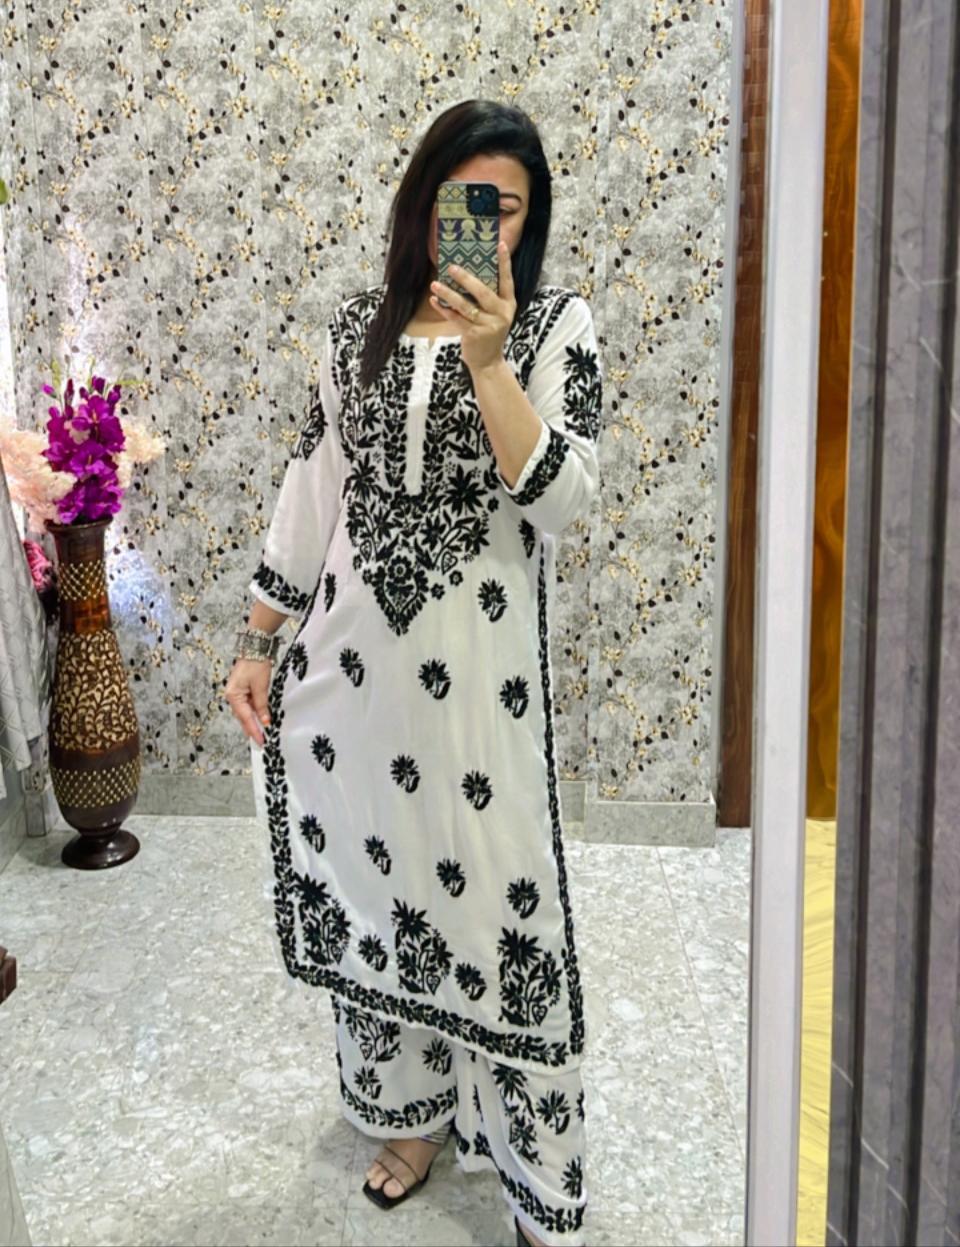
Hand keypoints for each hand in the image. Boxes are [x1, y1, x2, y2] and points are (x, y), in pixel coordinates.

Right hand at [224, 658, 272, 746]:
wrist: (255, 647)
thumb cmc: (256, 664)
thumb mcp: (261, 687)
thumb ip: (262, 706)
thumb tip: (264, 721)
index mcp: (233, 696)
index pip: (245, 718)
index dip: (254, 730)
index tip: (261, 741)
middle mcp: (232, 696)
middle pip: (243, 717)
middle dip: (252, 729)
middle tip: (261, 741)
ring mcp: (237, 693)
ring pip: (245, 712)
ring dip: (253, 722)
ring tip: (262, 733)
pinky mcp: (243, 689)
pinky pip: (248, 705)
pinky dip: (254, 712)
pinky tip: (260, 719)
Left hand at [430, 240, 516, 373]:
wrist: (488, 362)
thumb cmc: (488, 333)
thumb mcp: (495, 314)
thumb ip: (488, 297)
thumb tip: (466, 274)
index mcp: (508, 304)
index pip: (507, 279)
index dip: (505, 262)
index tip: (500, 243)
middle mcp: (501, 313)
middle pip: (482, 291)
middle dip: (466, 278)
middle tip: (452, 267)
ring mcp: (488, 325)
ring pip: (465, 306)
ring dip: (448, 294)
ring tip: (435, 284)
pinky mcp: (474, 335)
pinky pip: (455, 318)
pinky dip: (443, 309)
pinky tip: (434, 301)